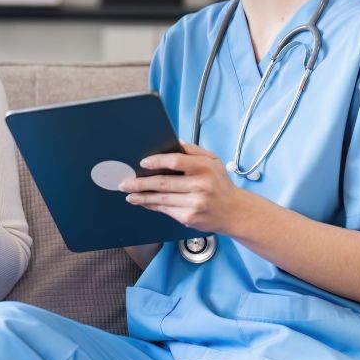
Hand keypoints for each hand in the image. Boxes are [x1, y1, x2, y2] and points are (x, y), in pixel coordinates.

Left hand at [118, 142, 246, 235]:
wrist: (235, 212)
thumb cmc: (220, 184)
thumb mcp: (213, 161)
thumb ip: (193, 150)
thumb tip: (173, 141)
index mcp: (205, 168)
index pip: (176, 161)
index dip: (157, 161)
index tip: (143, 163)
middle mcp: (201, 186)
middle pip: (164, 183)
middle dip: (140, 183)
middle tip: (125, 182)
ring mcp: (195, 204)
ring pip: (162, 199)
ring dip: (142, 196)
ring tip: (129, 194)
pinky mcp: (190, 218)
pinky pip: (166, 210)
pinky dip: (152, 205)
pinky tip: (144, 202)